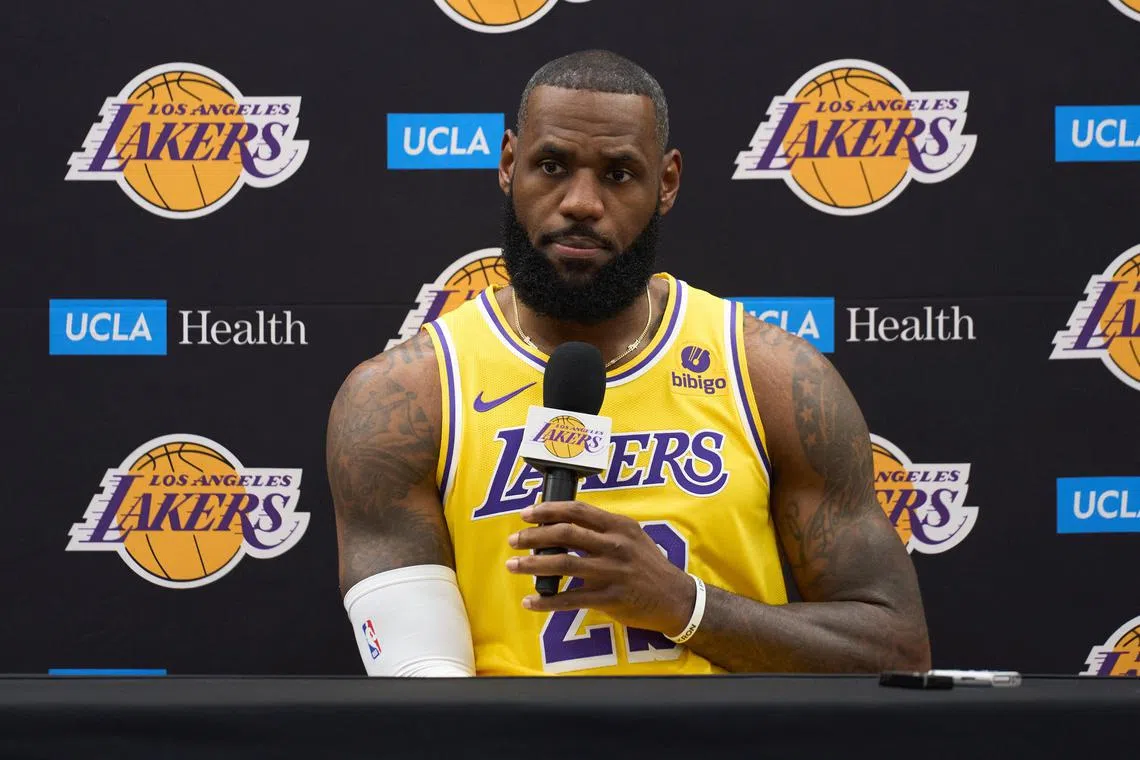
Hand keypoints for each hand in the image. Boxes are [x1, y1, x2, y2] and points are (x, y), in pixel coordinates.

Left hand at [505, 500, 695, 636]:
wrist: (675, 597)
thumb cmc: (648, 565)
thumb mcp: (632, 537)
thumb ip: (603, 529)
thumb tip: (564, 523)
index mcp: (619, 526)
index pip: (577, 510)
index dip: (548, 510)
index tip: (526, 514)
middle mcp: (615, 545)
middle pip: (566, 534)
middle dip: (534, 536)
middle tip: (514, 540)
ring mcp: (612, 572)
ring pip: (564, 564)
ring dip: (533, 564)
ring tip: (513, 565)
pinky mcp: (610, 598)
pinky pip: (571, 599)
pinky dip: (547, 601)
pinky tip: (531, 601)